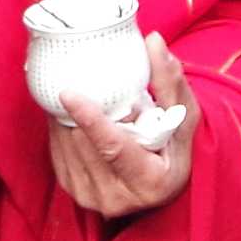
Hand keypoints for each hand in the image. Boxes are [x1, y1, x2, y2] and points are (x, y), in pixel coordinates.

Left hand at [49, 40, 194, 218]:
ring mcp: (92, 199)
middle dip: (82, 111)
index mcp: (150, 183)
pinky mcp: (74, 194)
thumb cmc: (176, 144)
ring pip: (66, 146)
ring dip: (68, 118)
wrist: (163, 178)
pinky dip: (63, 130)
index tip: (68, 93)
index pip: (112, 148)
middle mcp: (118, 199)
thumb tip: (153, 41)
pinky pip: (58, 153)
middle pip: (84, 143)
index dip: (90, 120)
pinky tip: (75, 117)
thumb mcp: (183, 114)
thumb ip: (171, 80)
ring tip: (85, 100)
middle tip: (91, 86)